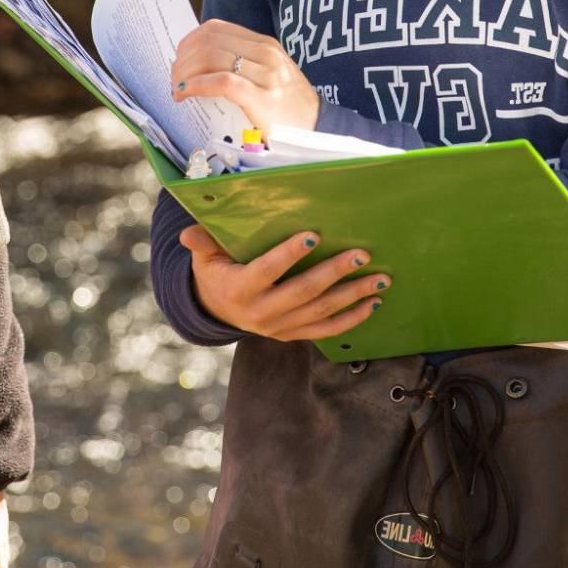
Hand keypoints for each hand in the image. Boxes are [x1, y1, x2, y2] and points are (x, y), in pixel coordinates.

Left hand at [171, 20, 320, 132]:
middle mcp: (265, 53)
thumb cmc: (288, 106)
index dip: (189, 42)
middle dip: (182, 59)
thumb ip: (242, 63)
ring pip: (210, 57)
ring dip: (184, 73)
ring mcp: (265, 75)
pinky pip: (221, 82)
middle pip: (208, 41)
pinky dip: (197, 85)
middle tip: (175, 79)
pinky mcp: (262, 98)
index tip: (179, 60)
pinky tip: (186, 93)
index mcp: (264, 44)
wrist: (319, 129)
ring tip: (179, 89)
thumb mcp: (269, 74)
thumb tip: (198, 64)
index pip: (215, 28)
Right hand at [182, 225, 387, 340]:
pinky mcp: (293, 335)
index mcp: (240, 289)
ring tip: (380, 278)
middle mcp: (261, 313)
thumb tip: (187, 233)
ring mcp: (279, 328)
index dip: (290, 254)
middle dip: (335, 273)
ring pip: (321, 312)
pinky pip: (327, 331)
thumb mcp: (205, 257)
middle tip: (361, 254)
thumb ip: (202, 243)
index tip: (315, 235)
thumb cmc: (216, 272)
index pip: (268, 270)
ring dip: (353, 295)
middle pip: (303, 292)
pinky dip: (352, 319)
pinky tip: (372, 304)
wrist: (218, 310)